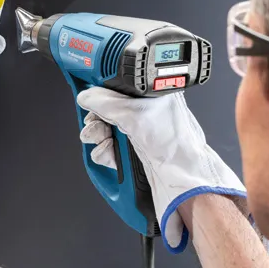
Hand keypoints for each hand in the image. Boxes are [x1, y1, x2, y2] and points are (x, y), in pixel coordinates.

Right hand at [77, 88, 246, 252]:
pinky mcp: (132, 153)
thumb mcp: (134, 115)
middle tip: (95, 122)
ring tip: (102, 140)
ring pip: (105, 131)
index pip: (117, 88)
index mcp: (151, 96)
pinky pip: (109, 149)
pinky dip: (104, 152)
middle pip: (107, 110)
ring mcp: (138, 135)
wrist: (182, 179)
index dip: (101, 93)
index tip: (88, 98)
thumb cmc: (174, 145)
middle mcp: (145, 113)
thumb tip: (87, 97)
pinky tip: (108, 152)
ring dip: (97, 136)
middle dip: (97, 118)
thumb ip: (105, 103)